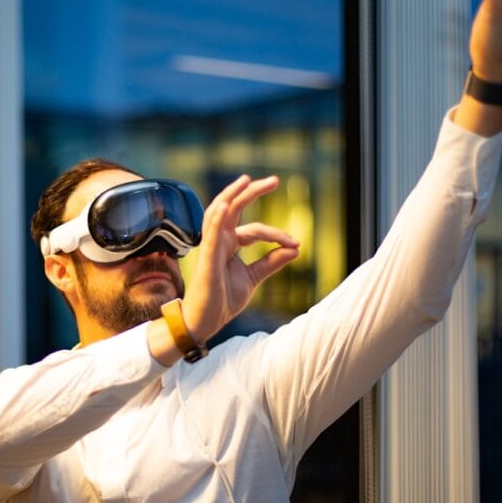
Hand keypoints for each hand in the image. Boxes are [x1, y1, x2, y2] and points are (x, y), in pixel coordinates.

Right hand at [180, 175, 299, 343]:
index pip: (255, 230)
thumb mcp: (253, 278)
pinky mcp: (207, 259)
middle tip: (274, 180)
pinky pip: (211, 235)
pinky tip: (227, 204)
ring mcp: (211, 247)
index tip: (296, 243)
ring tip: (247, 181)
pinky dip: (218, 218)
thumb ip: (272, 262)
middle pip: (234, 208)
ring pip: (218, 213)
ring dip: (232, 195)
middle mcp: (219, 240)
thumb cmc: (222, 299)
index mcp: (229, 243)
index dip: (277, 234)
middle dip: (252, 192)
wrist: (204, 322)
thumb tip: (296, 248)